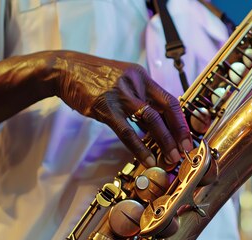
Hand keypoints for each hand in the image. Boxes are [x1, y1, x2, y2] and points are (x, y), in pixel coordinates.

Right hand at [52, 51, 191, 167]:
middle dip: (179, 132)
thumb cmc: (93, 78)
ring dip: (164, 141)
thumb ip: (139, 98)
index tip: (188, 137)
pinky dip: (139, 148)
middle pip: (166, 108)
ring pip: (151, 120)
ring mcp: (120, 94)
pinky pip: (127, 131)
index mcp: (141, 76)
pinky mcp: (104, 107)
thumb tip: (155, 124)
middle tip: (186, 150)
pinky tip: (148, 159)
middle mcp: (135, 83)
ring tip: (171, 158)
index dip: (181, 120)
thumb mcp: (122, 81)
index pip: (170, 99)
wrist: (63, 69)